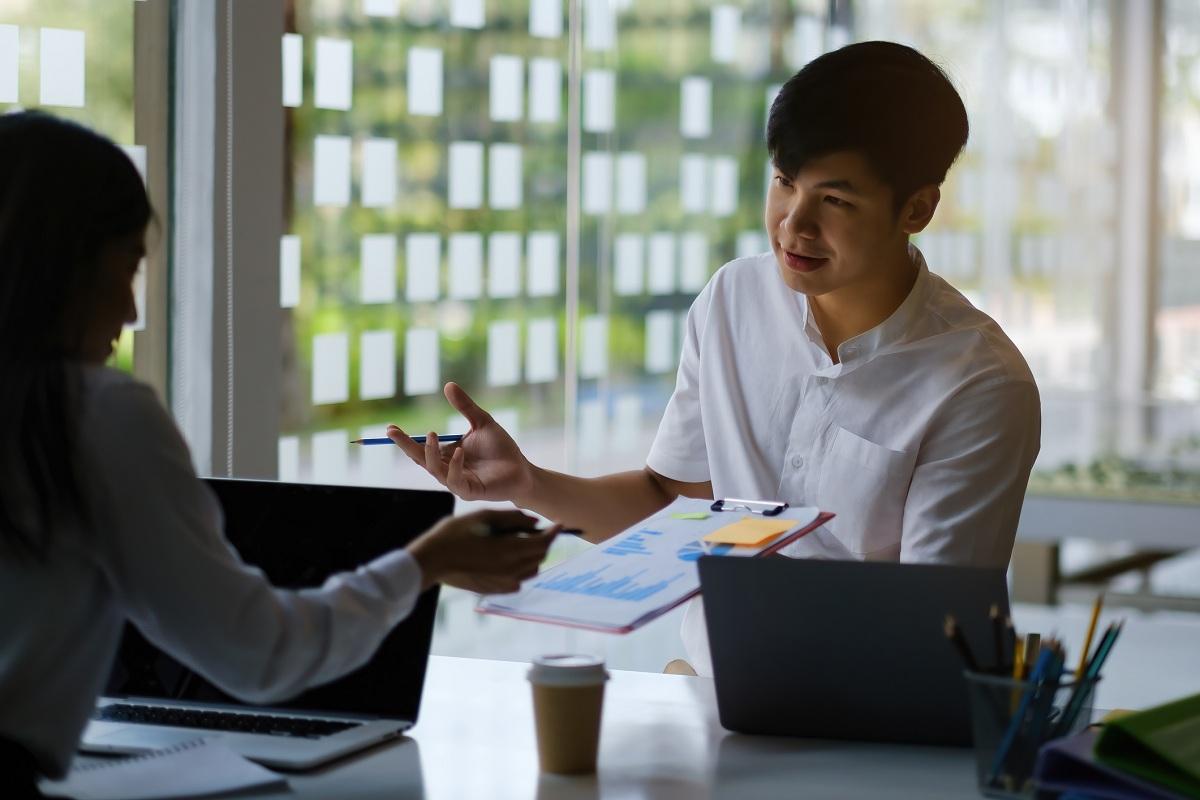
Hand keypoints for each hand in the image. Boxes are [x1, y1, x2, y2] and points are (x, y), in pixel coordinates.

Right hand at [387, 382, 534, 502]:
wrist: (521, 468)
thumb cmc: (501, 448)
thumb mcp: (482, 422)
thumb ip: (465, 407)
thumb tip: (448, 384)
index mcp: (446, 454)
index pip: (420, 447)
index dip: (404, 439)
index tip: (390, 427)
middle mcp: (447, 469)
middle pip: (419, 459)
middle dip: (405, 446)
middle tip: (393, 432)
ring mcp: (456, 482)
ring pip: (434, 470)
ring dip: (430, 453)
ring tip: (432, 434)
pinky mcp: (469, 491)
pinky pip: (455, 480)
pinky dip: (454, 466)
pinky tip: (459, 451)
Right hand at [407, 509, 557, 593]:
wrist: (430, 561)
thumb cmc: (453, 534)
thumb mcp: (483, 516)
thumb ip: (513, 518)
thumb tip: (535, 523)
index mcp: (508, 550)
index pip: (543, 542)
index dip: (554, 532)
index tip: (559, 524)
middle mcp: (510, 570)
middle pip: (540, 556)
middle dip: (543, 542)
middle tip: (535, 529)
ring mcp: (503, 583)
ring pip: (531, 569)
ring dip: (533, 555)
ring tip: (519, 541)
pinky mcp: (495, 590)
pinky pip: (519, 579)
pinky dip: (521, 568)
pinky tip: (507, 557)